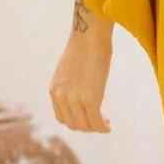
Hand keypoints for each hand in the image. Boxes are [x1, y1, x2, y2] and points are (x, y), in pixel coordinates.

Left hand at [50, 0, 112, 132]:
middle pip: (73, 124)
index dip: (75, 121)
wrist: (90, 36)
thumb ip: (72, 83)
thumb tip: (83, 89)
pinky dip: (103, 127)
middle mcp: (61, 97)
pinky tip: (108, 126)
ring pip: (84, 126)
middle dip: (87, 127)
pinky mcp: (90, 99)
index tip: (87, 118)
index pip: (61, 117)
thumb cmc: (85, 46)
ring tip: (105, 123)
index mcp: (55, 89)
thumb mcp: (71, 68)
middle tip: (100, 121)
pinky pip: (96, 122)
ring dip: (95, 128)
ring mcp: (74, 99)